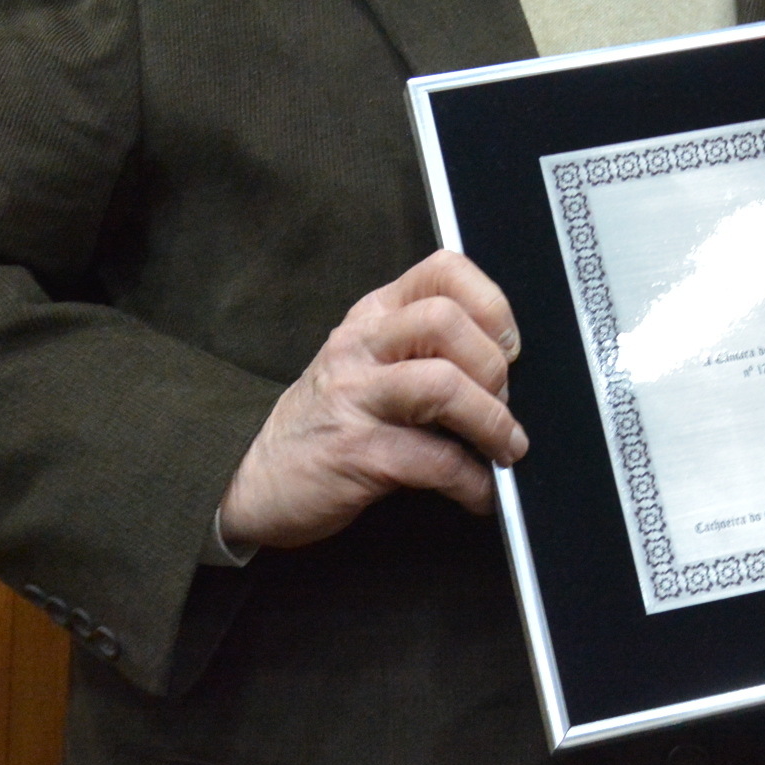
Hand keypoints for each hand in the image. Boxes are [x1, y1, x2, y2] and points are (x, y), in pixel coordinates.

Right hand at [217, 246, 525, 547]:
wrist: (254, 479)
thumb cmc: (326, 420)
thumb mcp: (367, 364)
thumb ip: (423, 350)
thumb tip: (507, 370)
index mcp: (373, 315)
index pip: (443, 270)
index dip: (491, 303)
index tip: (510, 346)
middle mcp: (361, 346)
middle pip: (447, 322)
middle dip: (493, 367)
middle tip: (504, 404)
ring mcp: (354, 397)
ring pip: (443, 384)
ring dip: (491, 422)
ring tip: (505, 450)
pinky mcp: (355, 452)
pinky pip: (434, 460)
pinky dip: (472, 481)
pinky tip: (479, 493)